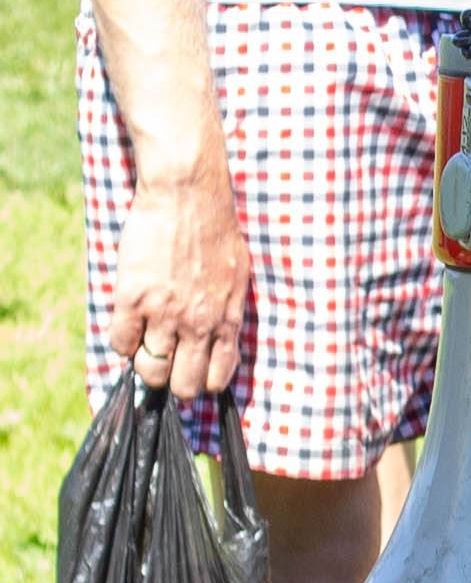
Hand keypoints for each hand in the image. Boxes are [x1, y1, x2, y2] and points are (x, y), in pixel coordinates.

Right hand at [106, 151, 251, 401]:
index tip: (193, 375)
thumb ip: (228, 310)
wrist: (187, 198)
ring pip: (149, 369)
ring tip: (145, 349)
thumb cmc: (217, 231)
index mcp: (227, 318)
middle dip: (174, 383)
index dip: (203, 382)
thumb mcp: (238, 276)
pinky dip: (121, 342)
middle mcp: (197, 323)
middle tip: (166, 368)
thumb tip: (224, 339)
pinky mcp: (131, 298)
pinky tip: (128, 327)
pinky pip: (120, 342)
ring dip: (145, 365)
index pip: (218, 376)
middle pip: (183, 383)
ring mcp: (163, 313)